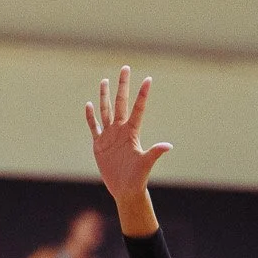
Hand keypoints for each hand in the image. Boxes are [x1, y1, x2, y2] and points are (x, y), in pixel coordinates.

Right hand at [85, 68, 171, 213]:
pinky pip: (94, 126)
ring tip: (104, 80)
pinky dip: (91, 116)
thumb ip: (155, 153)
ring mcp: (110, 135)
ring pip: (106, 110)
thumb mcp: (145, 164)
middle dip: (123, 85)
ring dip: (105, 96)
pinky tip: (89, 104)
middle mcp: (121, 130)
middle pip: (121, 102)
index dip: (143, 94)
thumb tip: (168, 146)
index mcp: (132, 132)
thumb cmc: (137, 178)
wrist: (125, 189)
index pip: (138, 108)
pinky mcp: (99, 144)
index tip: (148, 79)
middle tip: (125, 68)